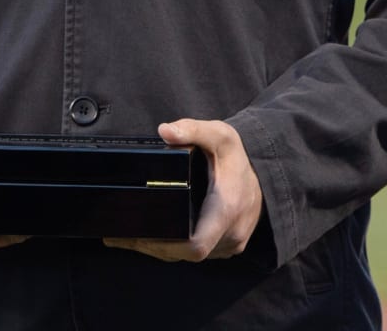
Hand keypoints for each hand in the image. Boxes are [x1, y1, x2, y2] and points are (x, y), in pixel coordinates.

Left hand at [104, 119, 262, 261]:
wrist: (265, 176)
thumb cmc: (239, 158)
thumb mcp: (221, 136)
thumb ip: (193, 130)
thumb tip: (165, 130)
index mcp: (227, 209)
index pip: (195, 245)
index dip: (165, 245)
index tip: (141, 233)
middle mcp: (230, 234)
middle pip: (183, 254)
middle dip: (151, 246)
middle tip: (121, 234)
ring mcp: (229, 246)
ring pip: (186, 257)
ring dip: (159, 249)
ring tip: (128, 237)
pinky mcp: (225, 249)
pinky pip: (195, 255)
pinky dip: (173, 249)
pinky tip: (154, 237)